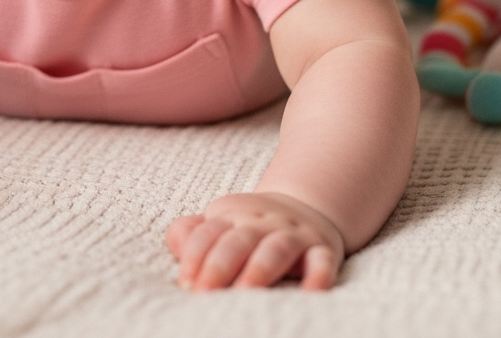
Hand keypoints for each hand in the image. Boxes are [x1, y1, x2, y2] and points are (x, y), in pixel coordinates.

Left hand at [167, 192, 343, 290]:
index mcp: (231, 214)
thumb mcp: (219, 222)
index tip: (185, 283)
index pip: (208, 233)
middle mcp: (262, 222)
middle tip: (204, 293)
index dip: (194, 256)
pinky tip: (310, 294)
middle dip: (219, 265)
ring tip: (243, 294)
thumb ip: (192, 234)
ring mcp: (293, 234)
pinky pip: (322, 261)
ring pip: (276, 248)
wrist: (303, 206)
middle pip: (238, 239)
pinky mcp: (322, 249)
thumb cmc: (248, 226)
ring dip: (259, 270)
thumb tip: (178, 247)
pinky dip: (318, 277)